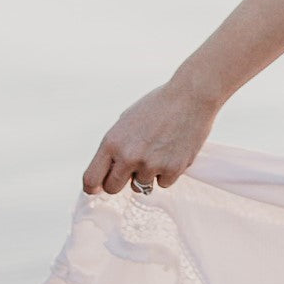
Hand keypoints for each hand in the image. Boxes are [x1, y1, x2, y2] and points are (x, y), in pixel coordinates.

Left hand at [81, 78, 219, 194]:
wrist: (192, 95)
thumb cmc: (158, 105)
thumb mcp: (127, 121)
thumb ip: (115, 147)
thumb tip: (109, 172)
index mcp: (112, 142)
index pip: (91, 179)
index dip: (94, 187)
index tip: (100, 187)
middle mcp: (128, 157)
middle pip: (113, 188)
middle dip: (120, 182)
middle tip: (132, 170)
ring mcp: (151, 165)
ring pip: (141, 186)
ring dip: (148, 174)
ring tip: (160, 150)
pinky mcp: (173, 169)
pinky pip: (164, 183)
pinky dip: (168, 172)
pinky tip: (174, 151)